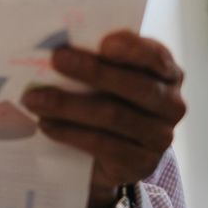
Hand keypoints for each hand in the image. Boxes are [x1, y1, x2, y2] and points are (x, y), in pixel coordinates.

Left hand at [22, 31, 185, 207]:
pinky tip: (46, 124)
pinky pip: (103, 145)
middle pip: (134, 86)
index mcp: (168, 73)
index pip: (156, 57)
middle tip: (56, 59)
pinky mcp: (142, 164)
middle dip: (93, 70)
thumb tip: (61, 46)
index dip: (133, 49)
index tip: (103, 43)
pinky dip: (70, 133)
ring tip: (35, 98)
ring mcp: (160, 137)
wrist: (110, 155)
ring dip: (69, 105)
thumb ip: (98, 59)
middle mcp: (172, 105)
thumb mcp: (108, 76)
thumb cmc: (107, 99)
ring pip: (114, 116)